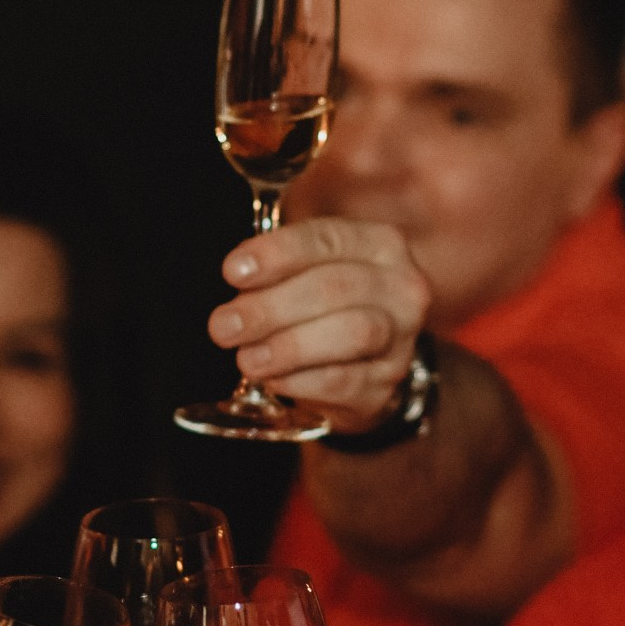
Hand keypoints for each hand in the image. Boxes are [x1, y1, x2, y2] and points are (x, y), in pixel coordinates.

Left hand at [211, 215, 429, 430]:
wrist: (359, 366)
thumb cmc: (326, 306)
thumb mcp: (304, 272)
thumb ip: (275, 269)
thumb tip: (238, 278)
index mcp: (379, 244)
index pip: (326, 239)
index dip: (277, 254)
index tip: (233, 271)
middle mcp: (400, 288)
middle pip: (336, 288)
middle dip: (272, 307)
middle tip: (224, 325)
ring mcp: (400, 340)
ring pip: (351, 333)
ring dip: (289, 346)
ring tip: (246, 358)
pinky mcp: (385, 386)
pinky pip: (344, 381)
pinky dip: (300, 381)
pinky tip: (271, 379)